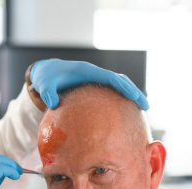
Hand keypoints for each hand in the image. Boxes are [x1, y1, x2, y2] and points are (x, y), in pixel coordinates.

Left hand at [29, 59, 149, 110]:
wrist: (46, 74)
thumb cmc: (47, 80)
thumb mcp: (45, 86)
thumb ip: (48, 94)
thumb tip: (53, 104)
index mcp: (87, 71)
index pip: (111, 77)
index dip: (124, 87)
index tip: (134, 97)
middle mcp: (95, 74)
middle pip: (121, 81)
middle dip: (134, 92)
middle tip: (146, 107)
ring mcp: (97, 80)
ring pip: (119, 86)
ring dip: (132, 96)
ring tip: (143, 111)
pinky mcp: (96, 88)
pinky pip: (113, 92)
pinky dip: (122, 100)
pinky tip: (128, 115)